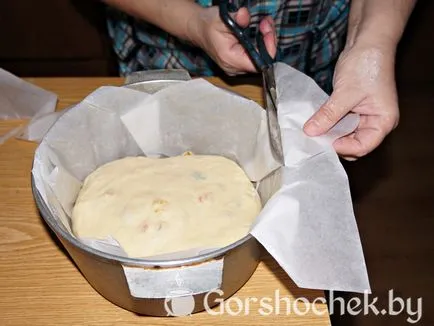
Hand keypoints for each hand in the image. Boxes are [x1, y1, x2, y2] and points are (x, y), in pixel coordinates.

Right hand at [189, 6, 276, 74]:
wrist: (199, 30)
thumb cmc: (208, 25)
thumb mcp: (222, 18)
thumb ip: (235, 19)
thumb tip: (244, 15)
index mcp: (230, 59)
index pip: (258, 64)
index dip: (268, 49)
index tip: (267, 32)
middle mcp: (234, 68)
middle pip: (261, 61)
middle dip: (268, 41)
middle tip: (266, 23)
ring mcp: (236, 68)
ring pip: (260, 59)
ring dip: (266, 42)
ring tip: (264, 24)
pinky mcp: (238, 64)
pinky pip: (256, 58)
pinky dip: (261, 45)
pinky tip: (260, 32)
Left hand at [303, 41, 398, 159]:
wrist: (367, 41)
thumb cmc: (366, 65)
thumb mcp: (345, 93)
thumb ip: (328, 115)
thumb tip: (310, 132)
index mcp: (383, 121)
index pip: (363, 146)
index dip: (343, 147)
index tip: (324, 142)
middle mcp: (376, 122)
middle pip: (353, 143)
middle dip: (334, 142)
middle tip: (314, 138)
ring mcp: (364, 116)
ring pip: (344, 134)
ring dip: (329, 133)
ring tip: (313, 130)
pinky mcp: (353, 109)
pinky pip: (340, 123)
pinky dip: (328, 123)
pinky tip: (316, 122)